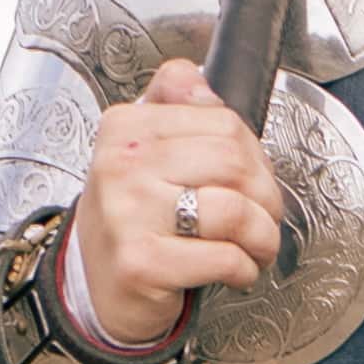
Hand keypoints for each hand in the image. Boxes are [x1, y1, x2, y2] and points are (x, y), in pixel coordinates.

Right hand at [65, 63, 282, 358]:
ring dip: (262, 236)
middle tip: (263, 217)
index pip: (223, 121)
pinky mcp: (142, 263)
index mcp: (126, 127)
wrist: (97, 285)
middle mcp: (121, 165)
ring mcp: (128, 214)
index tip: (251, 179)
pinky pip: (225, 258)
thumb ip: (173, 104)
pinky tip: (235, 271)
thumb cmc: (134, 218)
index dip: (255, 155)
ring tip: (255, 246)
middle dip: (266, 196)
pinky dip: (244, 269)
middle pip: (235, 162)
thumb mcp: (143, 150)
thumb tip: (198, 78)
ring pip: (235, 211)